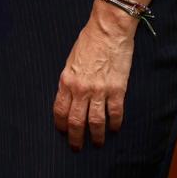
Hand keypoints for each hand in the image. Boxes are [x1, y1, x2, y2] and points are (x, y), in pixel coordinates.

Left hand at [52, 1, 136, 150]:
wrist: (108, 29)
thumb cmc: (88, 41)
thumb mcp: (71, 61)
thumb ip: (70, 81)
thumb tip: (70, 97)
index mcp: (66, 81)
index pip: (59, 110)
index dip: (61, 125)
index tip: (63, 133)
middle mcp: (80, 89)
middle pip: (75, 121)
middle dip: (76, 138)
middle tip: (77, 147)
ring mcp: (99, 90)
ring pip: (95, 122)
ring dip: (96, 136)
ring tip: (98, 143)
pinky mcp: (117, 89)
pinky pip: (115, 113)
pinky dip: (115, 124)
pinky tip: (115, 129)